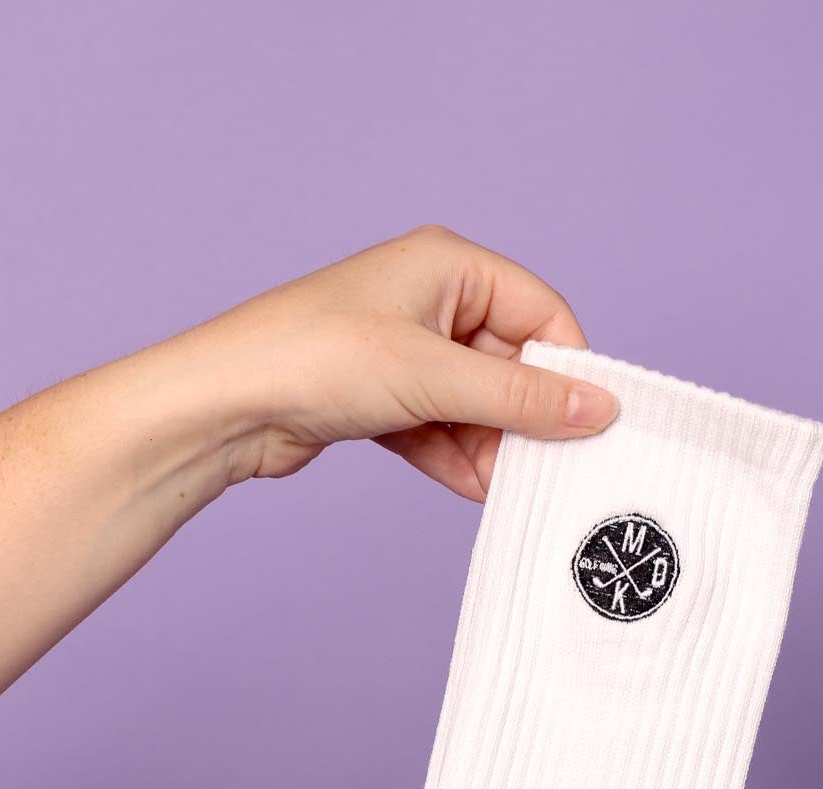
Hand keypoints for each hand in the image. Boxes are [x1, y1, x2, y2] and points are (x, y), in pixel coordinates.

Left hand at [168, 225, 617, 502]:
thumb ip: (520, 399)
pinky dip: (457, 458)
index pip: (542, 314)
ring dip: (491, 448)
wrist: (225, 404)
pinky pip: (442, 429)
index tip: (591, 425)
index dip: (569, 370)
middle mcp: (431, 300)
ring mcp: (405, 351)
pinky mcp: (383, 397)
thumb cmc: (314, 358)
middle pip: (512, 366)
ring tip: (505, 488)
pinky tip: (471, 489)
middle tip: (548, 469)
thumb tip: (598, 409)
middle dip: (525, 420)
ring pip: (477, 405)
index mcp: (449, 265)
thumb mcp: (434, 377)